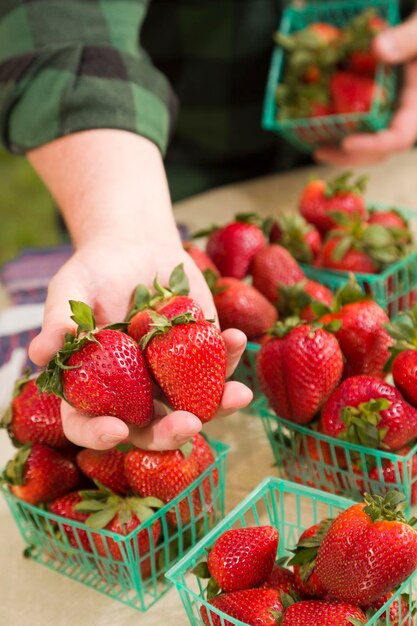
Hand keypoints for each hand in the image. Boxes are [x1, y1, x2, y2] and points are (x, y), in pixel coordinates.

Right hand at [29, 240, 251, 449]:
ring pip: (192, 405)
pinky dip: (229, 357)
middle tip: (189, 424)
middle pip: (148, 428)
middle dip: (170, 433)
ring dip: (217, 405)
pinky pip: (216, 366)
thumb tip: (37, 354)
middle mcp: (132, 391)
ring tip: (238, 394)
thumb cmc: (95, 270)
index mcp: (92, 385)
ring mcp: (168, 377)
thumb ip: (59, 319)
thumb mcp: (72, 288)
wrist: (136, 247)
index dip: (98, 434)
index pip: (87, 423)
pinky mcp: (199, 356)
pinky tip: (235, 338)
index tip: (116, 431)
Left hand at [315, 13, 416, 165]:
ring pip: (368, 148)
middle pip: (379, 152)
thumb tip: (378, 49)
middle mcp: (402, 119)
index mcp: (415, 108)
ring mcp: (388, 119)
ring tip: (316, 150)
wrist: (416, 39)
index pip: (398, 138)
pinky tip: (316, 133)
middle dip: (349, 157)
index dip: (373, 145)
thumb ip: (406, 40)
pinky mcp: (374, 113)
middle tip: (320, 153)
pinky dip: (339, 135)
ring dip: (341, 153)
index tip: (346, 143)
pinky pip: (359, 131)